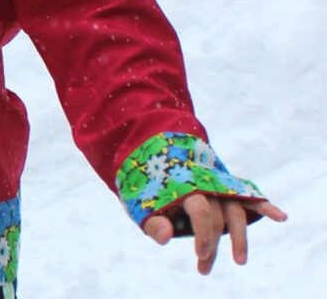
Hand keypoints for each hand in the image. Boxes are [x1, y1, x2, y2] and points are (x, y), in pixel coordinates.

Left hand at [144, 193, 286, 273]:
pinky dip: (263, 204)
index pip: (201, 210)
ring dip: (239, 237)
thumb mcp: (141, 206)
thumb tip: (166, 238)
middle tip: (203, 267)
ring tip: (240, 261)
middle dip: (212, 244)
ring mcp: (216, 183)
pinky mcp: (224, 185)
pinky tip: (281, 217)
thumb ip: (153, 223)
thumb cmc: (146, 188)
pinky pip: (246, 194)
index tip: (200, 255)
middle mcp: (203, 183)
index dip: (203, 234)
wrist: (151, 154)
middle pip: (216, 217)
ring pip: (234, 210)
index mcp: (182, 185)